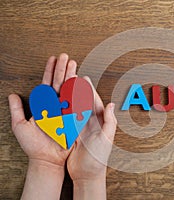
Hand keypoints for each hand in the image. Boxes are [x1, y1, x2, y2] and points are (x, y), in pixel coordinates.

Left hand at [8, 53, 76, 198]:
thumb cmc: (34, 146)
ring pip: (68, 90)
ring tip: (74, 64)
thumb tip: (12, 95)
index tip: (53, 59)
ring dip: (71, 76)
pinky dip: (79, 92)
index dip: (49, 70)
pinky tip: (81, 81)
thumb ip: (17, 110)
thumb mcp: (20, 127)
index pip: (46, 83)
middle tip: (66, 57)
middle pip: (59, 83)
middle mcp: (55, 106)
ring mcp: (65, 111)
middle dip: (63, 69)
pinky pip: (77, 103)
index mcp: (43, 105)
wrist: (47, 159)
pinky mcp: (73, 118)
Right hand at [67, 76, 116, 198]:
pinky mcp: (72, 134)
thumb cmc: (99, 158)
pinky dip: (64, 110)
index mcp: (101, 122)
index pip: (95, 102)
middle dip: (79, 90)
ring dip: (70, 98)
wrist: (87, 174)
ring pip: (75, 108)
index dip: (90, 90)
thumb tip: (111, 104)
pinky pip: (67, 119)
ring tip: (65, 86)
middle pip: (84, 102)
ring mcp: (81, 128)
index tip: (85, 79)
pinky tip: (59, 102)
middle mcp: (91, 123)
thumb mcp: (107, 139)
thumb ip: (110, 121)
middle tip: (73, 77)